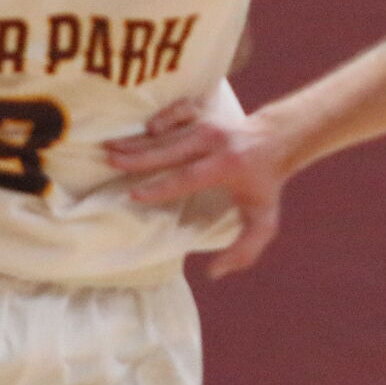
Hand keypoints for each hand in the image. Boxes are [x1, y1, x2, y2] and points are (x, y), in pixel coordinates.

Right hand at [107, 98, 294, 278]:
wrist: (276, 139)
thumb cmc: (264, 185)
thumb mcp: (263, 220)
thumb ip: (244, 249)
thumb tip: (214, 273)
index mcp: (227, 166)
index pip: (188, 177)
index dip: (161, 187)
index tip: (134, 195)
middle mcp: (214, 141)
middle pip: (170, 149)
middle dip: (139, 157)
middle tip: (111, 161)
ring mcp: (207, 123)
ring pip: (167, 133)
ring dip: (137, 141)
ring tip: (109, 147)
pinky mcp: (202, 111)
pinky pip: (175, 111)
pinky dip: (159, 118)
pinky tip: (143, 130)